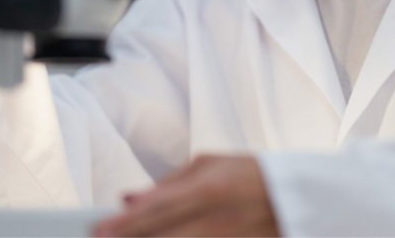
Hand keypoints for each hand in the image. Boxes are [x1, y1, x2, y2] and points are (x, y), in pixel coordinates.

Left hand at [93, 155, 279, 236]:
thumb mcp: (208, 165)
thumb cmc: (247, 174)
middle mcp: (215, 220)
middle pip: (162, 236)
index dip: (126, 222)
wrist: (295, 198)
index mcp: (208, 189)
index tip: (99, 229)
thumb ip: (167, 183)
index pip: (158, 208)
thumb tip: (128, 198)